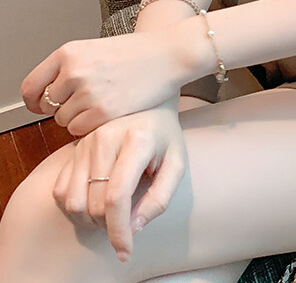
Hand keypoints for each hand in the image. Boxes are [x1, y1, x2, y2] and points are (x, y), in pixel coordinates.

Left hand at [21, 31, 183, 135]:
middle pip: (48, 106)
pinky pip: (79, 130)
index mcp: (68, 53)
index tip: (44, 105)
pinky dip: (90, 126)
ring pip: (63, 120)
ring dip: (78, 118)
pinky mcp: (103, 111)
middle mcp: (74, 71)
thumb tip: (47, 95)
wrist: (169, 54)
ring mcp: (88, 92)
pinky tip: (108, 111)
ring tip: (102, 104)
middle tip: (86, 102)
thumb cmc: (136, 53)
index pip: (31, 87)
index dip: (36, 100)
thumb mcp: (95, 49)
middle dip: (63, 108)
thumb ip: (69, 68)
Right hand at [52, 102, 186, 263]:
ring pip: (73, 202)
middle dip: (110, 225)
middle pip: (95, 204)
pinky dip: (75, 207)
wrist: (148, 101)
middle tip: (128, 219)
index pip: (117, 197)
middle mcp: (105, 138)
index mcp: (136, 140)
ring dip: (90, 219)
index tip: (126, 252)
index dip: (119, 231)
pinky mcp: (73, 147)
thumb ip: (160, 197)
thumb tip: (134, 228)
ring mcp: (85, 141)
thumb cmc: (164, 134)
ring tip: (112, 211)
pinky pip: (60, 191)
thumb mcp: (176, 162)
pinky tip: (95, 200)